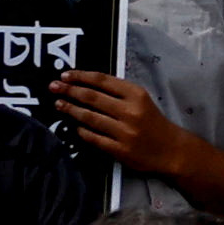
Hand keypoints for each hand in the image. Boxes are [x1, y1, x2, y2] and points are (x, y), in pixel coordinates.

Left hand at [43, 71, 192, 185]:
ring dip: (71, 110)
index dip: (81, 76)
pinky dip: (82, 131)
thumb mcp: (141, 99)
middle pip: (93, 98)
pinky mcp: (120, 150)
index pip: (103, 81)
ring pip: (90, 117)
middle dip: (70, 91)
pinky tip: (74, 127)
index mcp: (136, 94)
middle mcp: (130, 111)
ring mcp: (124, 131)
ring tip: (58, 104)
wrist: (170, 149)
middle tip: (53, 87)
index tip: (65, 75)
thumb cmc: (152, 121)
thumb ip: (118, 92)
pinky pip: (94, 138)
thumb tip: (86, 85)